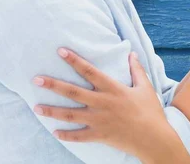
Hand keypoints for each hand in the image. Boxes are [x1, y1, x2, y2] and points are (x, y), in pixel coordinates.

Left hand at [33, 49, 186, 161]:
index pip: (90, 71)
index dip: (74, 60)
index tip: (60, 51)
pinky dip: (66, 135)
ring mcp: (99, 120)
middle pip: (73, 92)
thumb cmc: (151, 111)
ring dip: (52, 111)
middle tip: (36, 80)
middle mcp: (102, 103)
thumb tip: (132, 53)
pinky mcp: (99, 135)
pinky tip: (54, 132)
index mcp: (113, 88)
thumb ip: (136, 69)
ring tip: (36, 107)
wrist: (153, 138)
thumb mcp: (145, 87)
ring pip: (70, 114)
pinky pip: (78, 136)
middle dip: (53, 85)